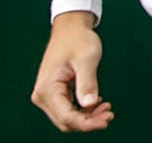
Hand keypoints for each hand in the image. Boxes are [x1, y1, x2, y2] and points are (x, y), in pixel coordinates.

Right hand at [30, 11, 113, 132]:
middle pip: (66, 121)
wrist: (70, 28)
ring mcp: (47, 95)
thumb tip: (90, 104)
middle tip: (109, 114)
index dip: (87, 123)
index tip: (107, 119)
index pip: (67, 117)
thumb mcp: (87, 59)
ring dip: (87, 117)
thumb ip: (87, 82)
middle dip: (88, 122)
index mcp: (47, 89)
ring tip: (106, 107)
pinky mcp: (53, 93)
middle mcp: (42, 95)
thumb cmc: (77, 39)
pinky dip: (83, 110)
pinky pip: (68, 109)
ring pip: (67, 118)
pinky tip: (97, 103)